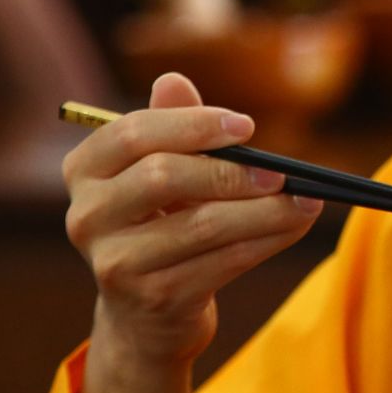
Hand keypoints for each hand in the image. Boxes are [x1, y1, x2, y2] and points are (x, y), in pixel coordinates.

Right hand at [65, 73, 323, 370]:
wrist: (147, 314)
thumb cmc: (161, 222)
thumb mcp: (161, 172)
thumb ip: (171, 125)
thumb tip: (173, 78)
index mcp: (84, 170)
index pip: (133, 134)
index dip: (192, 124)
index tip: (247, 126)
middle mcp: (87, 216)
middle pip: (163, 177)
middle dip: (231, 172)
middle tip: (281, 173)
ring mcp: (115, 262)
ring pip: (201, 225)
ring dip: (264, 212)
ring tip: (307, 201)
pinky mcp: (152, 299)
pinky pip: (221, 262)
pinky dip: (266, 241)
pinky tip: (294, 227)